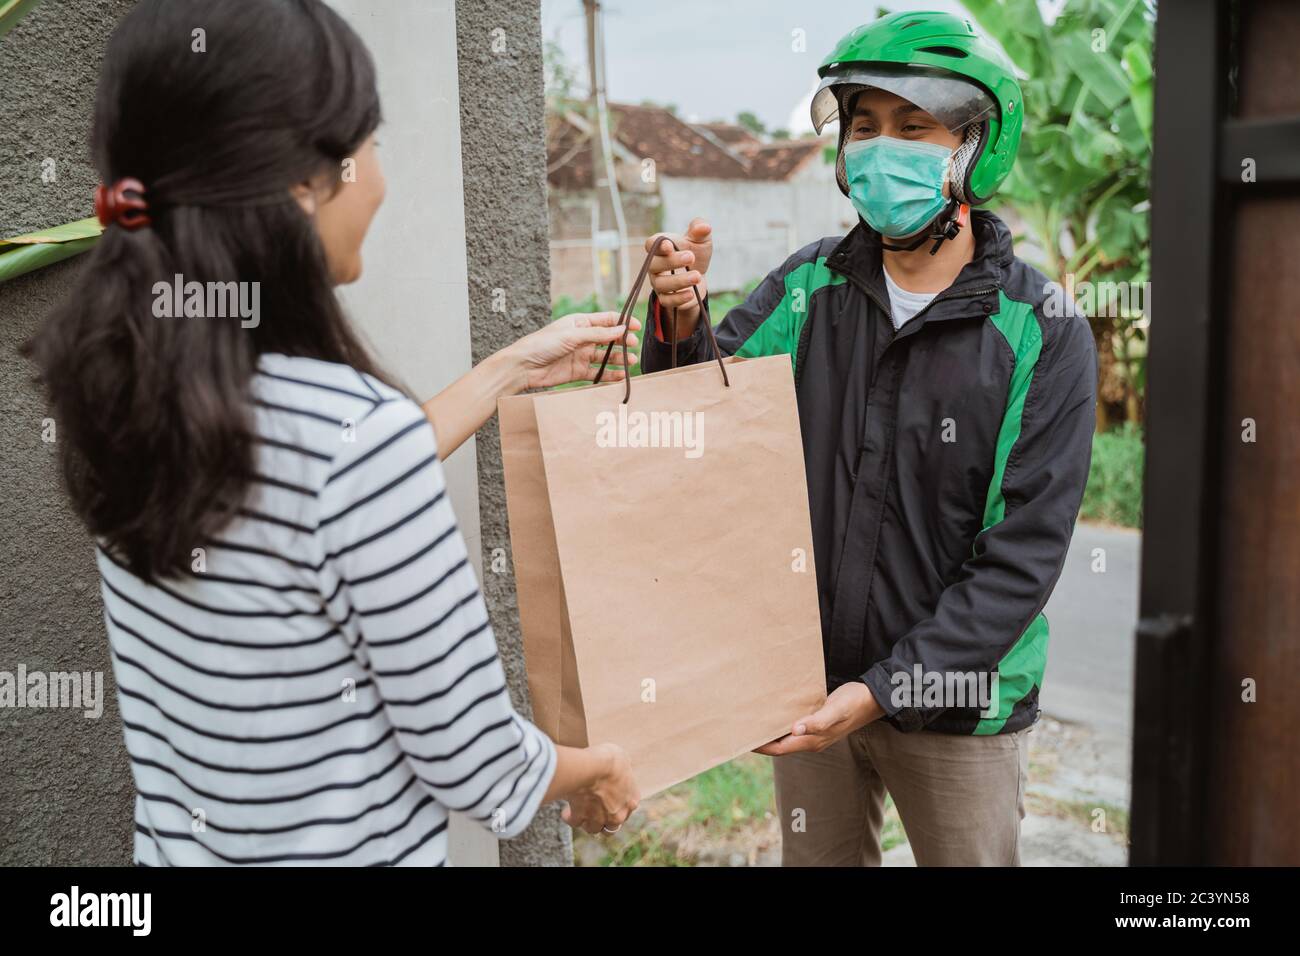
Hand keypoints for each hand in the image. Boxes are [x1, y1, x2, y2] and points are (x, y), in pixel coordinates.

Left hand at [510, 311, 639, 389]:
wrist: (524, 366)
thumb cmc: (543, 344)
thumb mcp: (572, 335)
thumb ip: (598, 334)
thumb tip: (622, 329)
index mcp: (581, 323)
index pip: (607, 320)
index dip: (623, 323)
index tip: (637, 327)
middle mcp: (583, 338)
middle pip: (609, 339)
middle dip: (623, 342)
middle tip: (633, 346)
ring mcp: (582, 355)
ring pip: (606, 357)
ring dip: (619, 359)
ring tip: (631, 363)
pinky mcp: (578, 371)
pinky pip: (598, 373)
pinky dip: (610, 375)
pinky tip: (620, 377)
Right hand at [560, 743, 639, 834]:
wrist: (591, 767)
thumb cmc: (609, 759)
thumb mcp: (622, 759)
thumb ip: (622, 771)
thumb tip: (618, 766)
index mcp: (631, 800)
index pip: (629, 809)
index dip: (618, 803)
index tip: (610, 795)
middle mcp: (617, 814)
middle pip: (612, 826)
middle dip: (604, 818)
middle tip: (595, 808)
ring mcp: (599, 818)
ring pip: (594, 828)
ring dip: (587, 821)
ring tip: (580, 809)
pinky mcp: (581, 817)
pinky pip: (574, 822)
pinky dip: (570, 816)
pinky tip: (567, 808)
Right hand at [645, 219, 711, 335]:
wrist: (698, 277)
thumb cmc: (695, 254)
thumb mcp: (701, 240)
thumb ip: (700, 230)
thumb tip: (705, 227)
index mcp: (660, 248)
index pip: (651, 244)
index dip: (658, 245)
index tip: (670, 245)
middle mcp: (655, 266)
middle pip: (654, 264)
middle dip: (672, 261)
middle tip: (692, 257)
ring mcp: (658, 283)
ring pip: (661, 284)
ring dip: (680, 280)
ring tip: (697, 276)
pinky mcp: (666, 298)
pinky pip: (666, 301)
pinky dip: (679, 298)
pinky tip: (691, 293)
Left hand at [754, 681, 884, 755]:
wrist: (874, 699)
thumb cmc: (854, 702)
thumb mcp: (836, 710)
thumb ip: (817, 721)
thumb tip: (794, 730)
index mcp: (813, 740)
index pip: (779, 749)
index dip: (760, 746)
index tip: (742, 739)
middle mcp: (812, 741)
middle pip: (779, 745)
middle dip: (761, 740)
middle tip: (740, 729)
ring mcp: (815, 734)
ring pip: (786, 737)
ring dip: (770, 732)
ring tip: (752, 721)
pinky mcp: (817, 724)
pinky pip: (794, 728)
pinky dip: (781, 723)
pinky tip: (775, 712)